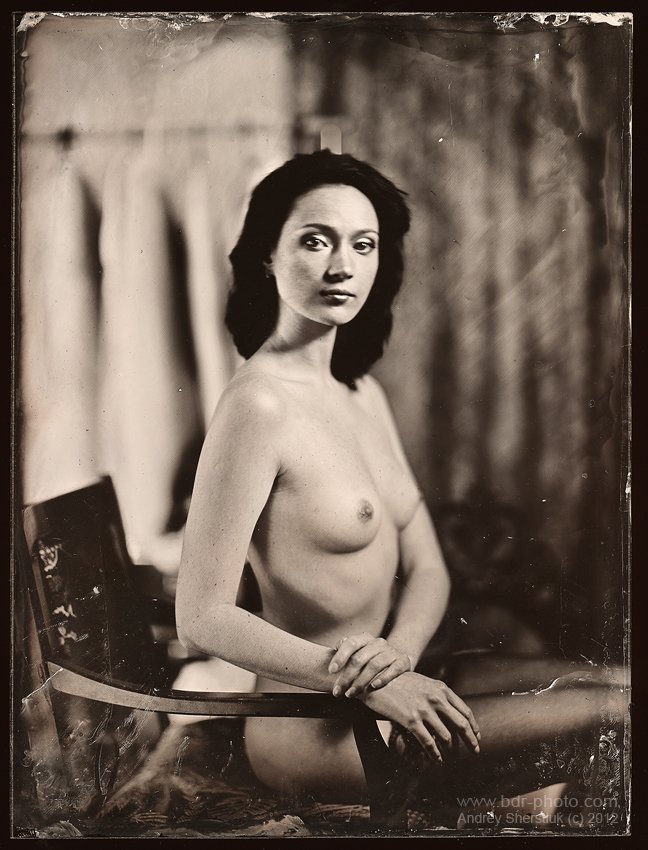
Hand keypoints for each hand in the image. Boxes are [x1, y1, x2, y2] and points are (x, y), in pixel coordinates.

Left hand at [328, 632, 413, 697]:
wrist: (399, 660)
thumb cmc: (373, 658)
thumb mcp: (360, 651)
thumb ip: (348, 649)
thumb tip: (336, 647)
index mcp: (366, 638)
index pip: (351, 643)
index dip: (340, 657)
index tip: (331, 671)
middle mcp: (378, 643)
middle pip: (359, 659)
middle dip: (346, 677)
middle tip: (337, 691)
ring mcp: (391, 652)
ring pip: (374, 666)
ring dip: (360, 682)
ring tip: (350, 694)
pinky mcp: (403, 662)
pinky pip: (393, 669)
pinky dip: (383, 678)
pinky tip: (373, 686)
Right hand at [361, 671, 480, 762]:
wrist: (376, 678)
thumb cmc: (398, 680)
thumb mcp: (423, 682)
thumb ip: (437, 694)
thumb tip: (450, 711)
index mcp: (441, 688)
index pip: (465, 710)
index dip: (473, 726)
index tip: (477, 736)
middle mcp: (436, 698)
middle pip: (462, 724)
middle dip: (471, 740)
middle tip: (475, 751)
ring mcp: (424, 709)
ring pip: (446, 736)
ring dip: (450, 749)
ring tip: (450, 756)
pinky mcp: (411, 720)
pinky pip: (428, 742)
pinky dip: (435, 753)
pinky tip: (436, 759)